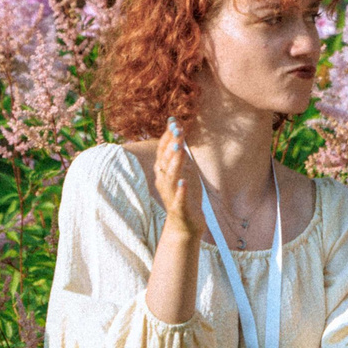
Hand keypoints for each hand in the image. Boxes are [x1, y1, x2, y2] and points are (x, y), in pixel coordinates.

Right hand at [154, 120, 207, 243]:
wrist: (185, 225)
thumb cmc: (185, 195)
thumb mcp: (183, 171)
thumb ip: (180, 154)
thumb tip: (178, 130)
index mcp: (163, 172)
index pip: (162, 151)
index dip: (167, 136)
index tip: (174, 121)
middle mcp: (163, 181)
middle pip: (165, 161)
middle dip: (172, 145)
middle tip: (178, 130)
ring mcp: (170, 195)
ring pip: (170, 177)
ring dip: (174, 163)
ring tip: (180, 149)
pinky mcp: (179, 209)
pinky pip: (178, 199)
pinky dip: (180, 191)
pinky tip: (184, 182)